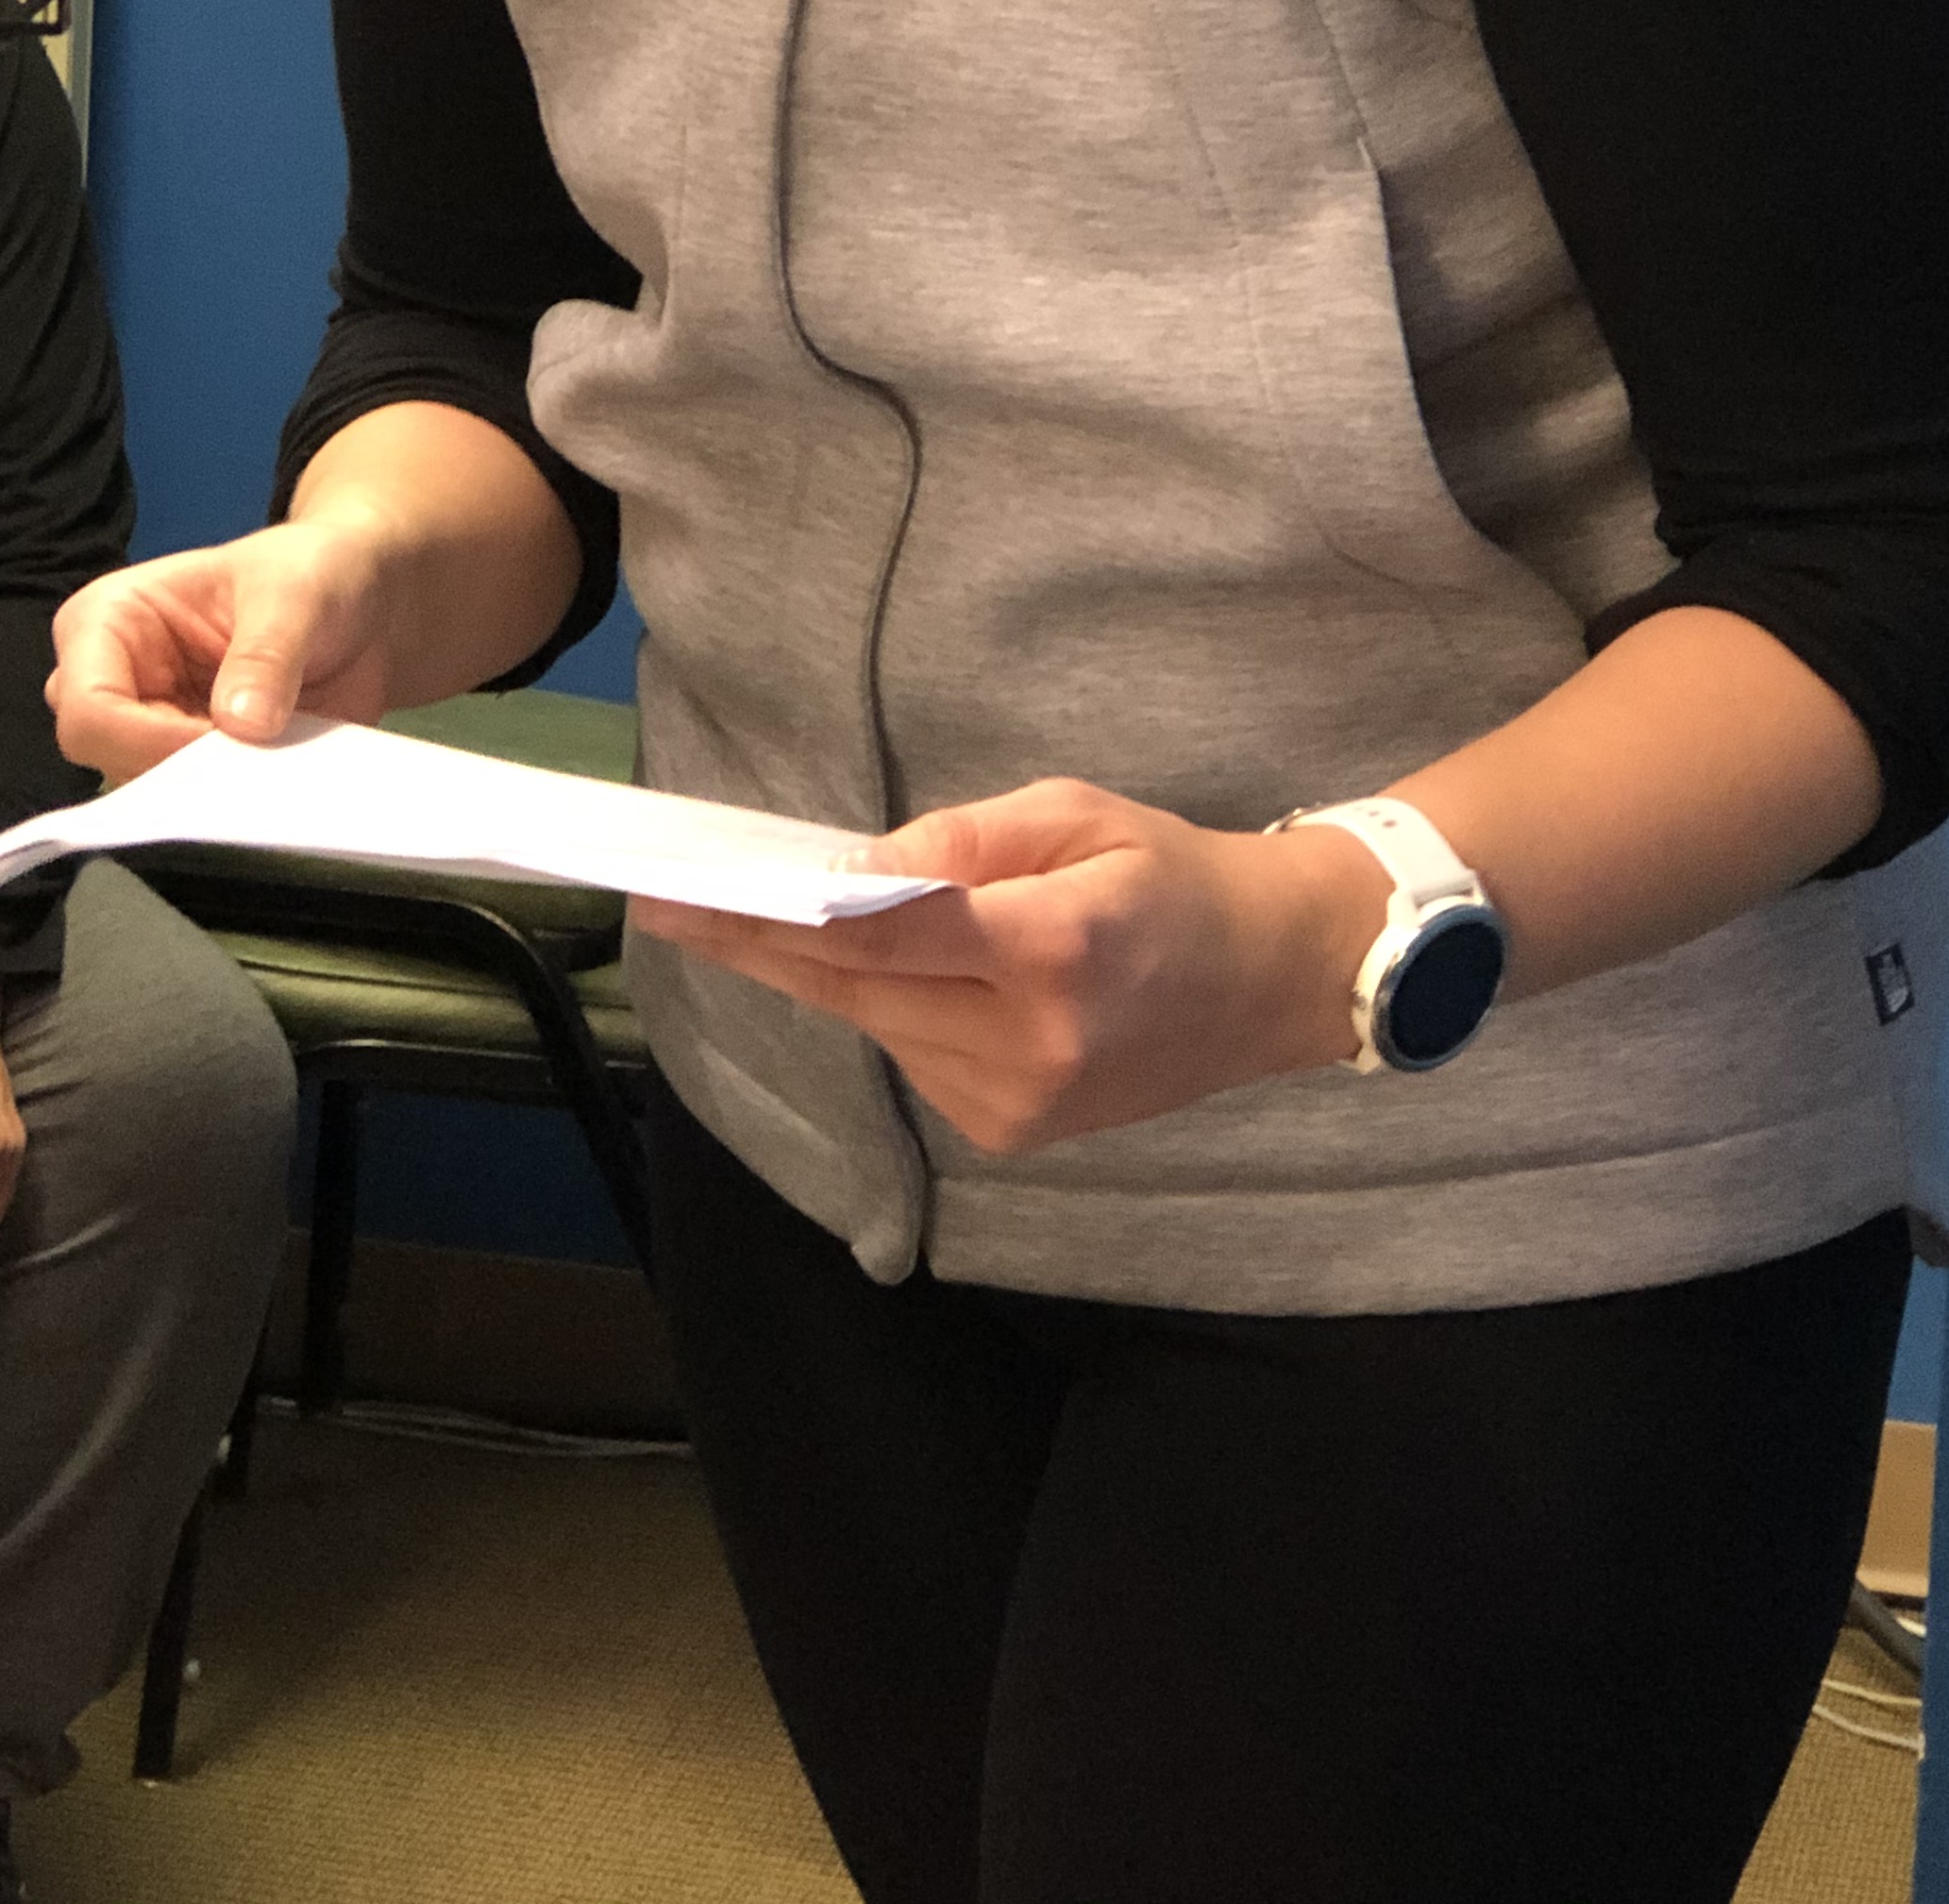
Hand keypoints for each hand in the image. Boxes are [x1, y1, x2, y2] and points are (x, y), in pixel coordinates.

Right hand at [50, 510, 407, 781]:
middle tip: (254, 763)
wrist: (357, 604)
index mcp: (107, 619)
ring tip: (271, 769)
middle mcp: (110, 680)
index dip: (149, 741)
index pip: (89, 706)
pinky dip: (231, 805)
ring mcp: (145, 728)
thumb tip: (242, 726)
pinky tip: (274, 785)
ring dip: (207, 794)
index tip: (232, 742)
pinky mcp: (184, 763)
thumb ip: (266, 656)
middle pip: (104, 757)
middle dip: (176, 772)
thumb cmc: (309, 576)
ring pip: (143, 793)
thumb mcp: (295, 598)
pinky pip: (188, 807)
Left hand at [630, 780, 1389, 1154]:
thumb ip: (961, 841)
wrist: (1271, 981)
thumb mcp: (1075, 813)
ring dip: (829, 973)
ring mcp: (1020, 1105)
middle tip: (677, 899)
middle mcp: (1030, 1044)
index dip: (772, 918)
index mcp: (1053, 951)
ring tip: (789, 917)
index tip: (685, 895)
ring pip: (876, 1027)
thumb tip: (852, 867)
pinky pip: (914, 1057)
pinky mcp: (1012, 1134)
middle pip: (856, 991)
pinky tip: (915, 972)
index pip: (880, 938)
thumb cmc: (1171, 874)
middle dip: (763, 944)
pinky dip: (893, 1008)